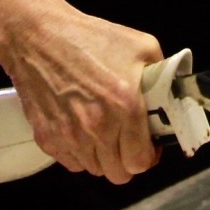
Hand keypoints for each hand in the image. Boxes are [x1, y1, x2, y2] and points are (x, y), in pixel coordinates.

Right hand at [0, 0, 164, 184]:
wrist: (36, 36)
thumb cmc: (87, 38)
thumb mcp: (142, 46)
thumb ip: (163, 76)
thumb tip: (172, 95)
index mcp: (125, 106)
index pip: (141, 161)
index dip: (149, 156)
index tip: (148, 145)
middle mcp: (97, 128)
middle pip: (119, 173)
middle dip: (127, 159)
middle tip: (126, 139)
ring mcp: (69, 137)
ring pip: (95, 170)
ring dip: (103, 156)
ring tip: (102, 130)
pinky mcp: (47, 138)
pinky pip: (71, 162)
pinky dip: (79, 152)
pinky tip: (81, 128)